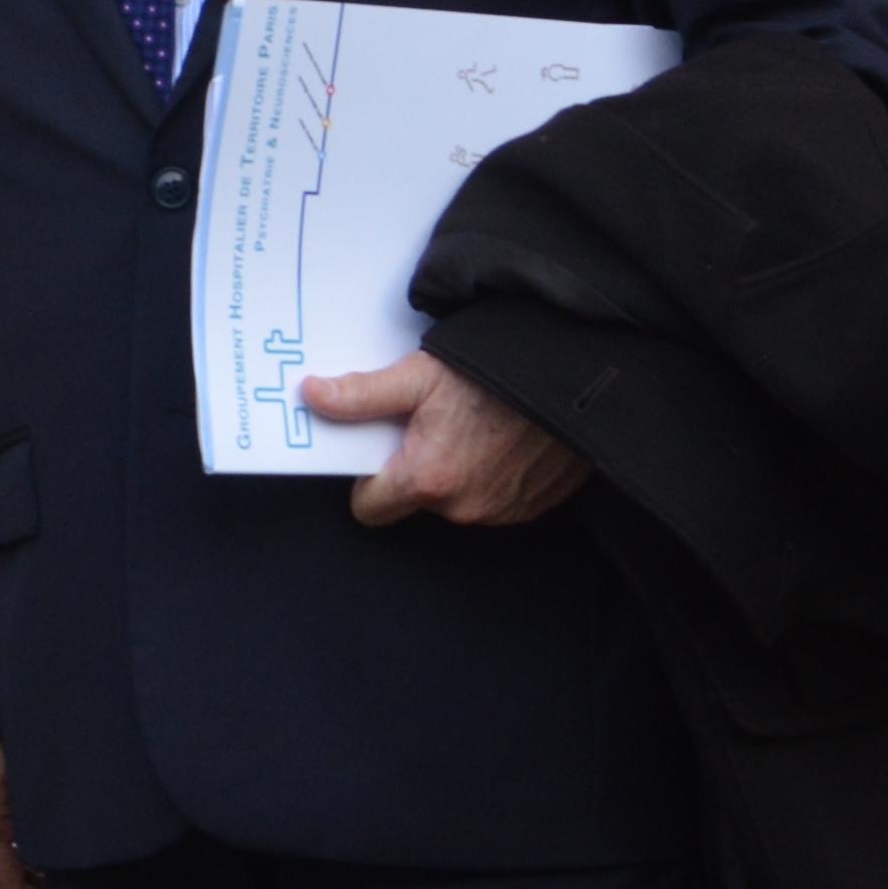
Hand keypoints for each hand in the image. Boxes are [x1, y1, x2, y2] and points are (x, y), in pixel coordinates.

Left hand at [297, 353, 587, 529]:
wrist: (575, 380)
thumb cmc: (496, 375)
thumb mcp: (419, 375)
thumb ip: (362, 395)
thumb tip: (312, 396)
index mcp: (427, 479)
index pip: (369, 508)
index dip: (367, 479)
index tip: (377, 449)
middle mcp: (463, 508)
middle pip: (413, 500)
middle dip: (413, 467)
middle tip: (428, 423)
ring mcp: (500, 513)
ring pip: (453, 501)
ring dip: (454, 471)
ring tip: (469, 426)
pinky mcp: (530, 508)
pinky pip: (492, 501)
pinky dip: (490, 475)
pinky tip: (500, 440)